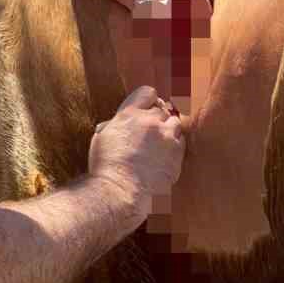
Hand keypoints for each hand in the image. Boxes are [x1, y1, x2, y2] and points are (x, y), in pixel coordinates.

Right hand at [89, 86, 185, 222]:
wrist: (120, 189)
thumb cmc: (105, 167)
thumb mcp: (102, 137)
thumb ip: (115, 124)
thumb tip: (116, 123)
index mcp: (130, 113)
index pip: (148, 93)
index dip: (149, 101)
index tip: (147, 109)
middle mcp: (151, 121)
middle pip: (163, 110)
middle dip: (158, 119)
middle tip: (150, 134)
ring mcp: (166, 137)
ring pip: (175, 124)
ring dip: (168, 132)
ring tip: (158, 146)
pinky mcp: (177, 154)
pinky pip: (181, 143)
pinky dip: (174, 148)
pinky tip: (163, 158)